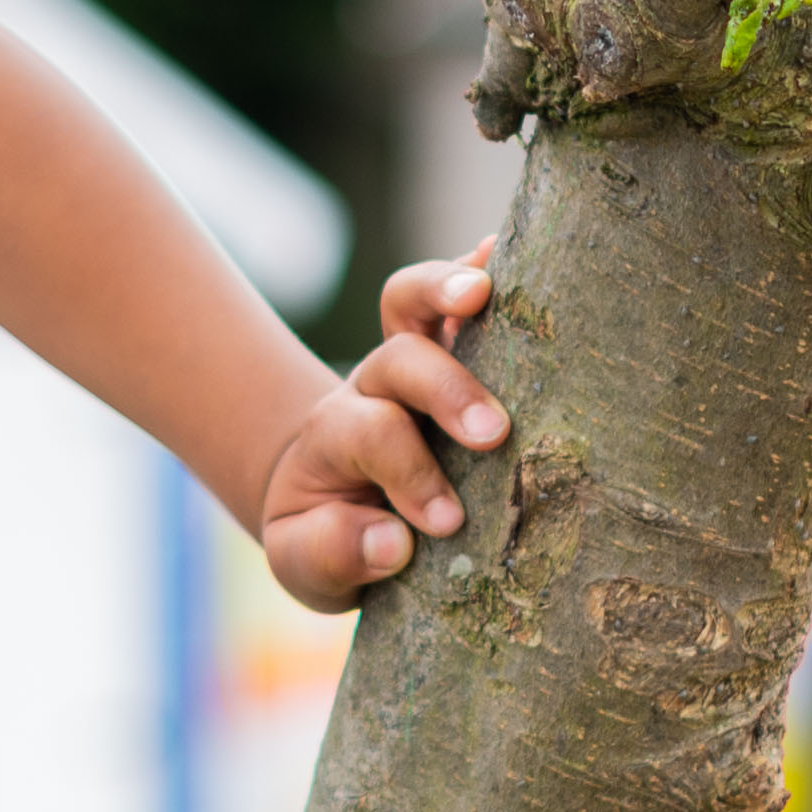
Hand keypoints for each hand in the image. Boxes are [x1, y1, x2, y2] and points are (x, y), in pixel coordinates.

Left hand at [255, 250, 504, 616]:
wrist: (324, 498)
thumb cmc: (326, 534)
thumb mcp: (304, 561)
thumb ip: (330, 554)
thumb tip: (391, 544)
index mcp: (337, 440)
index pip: (374, 435)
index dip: (410, 472)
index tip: (446, 522)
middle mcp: (372, 388)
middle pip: (400, 360)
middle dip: (447, 388)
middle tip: (493, 433)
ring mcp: (410, 359)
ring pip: (412, 301)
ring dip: (450, 286)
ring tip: (489, 286)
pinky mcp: (448, 347)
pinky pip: (454, 295)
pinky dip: (480, 266)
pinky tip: (508, 249)